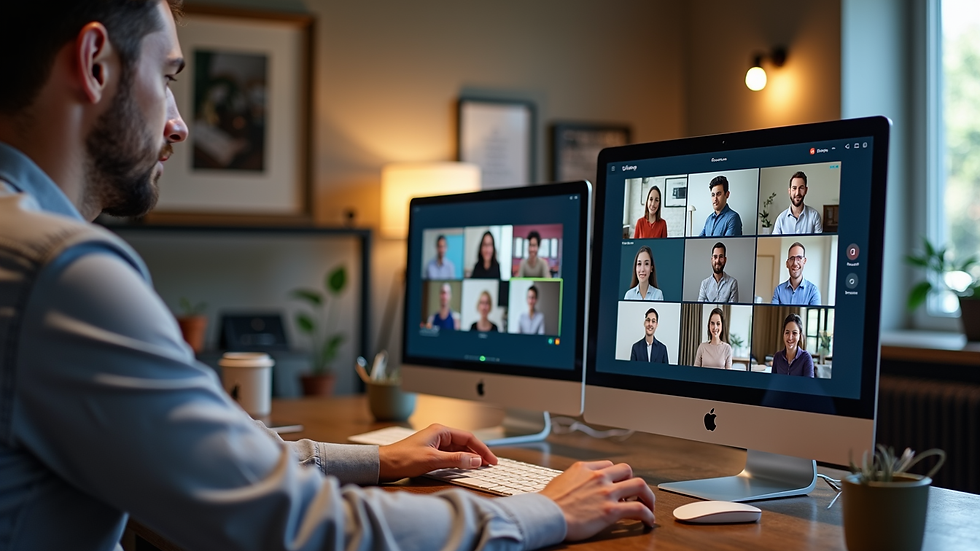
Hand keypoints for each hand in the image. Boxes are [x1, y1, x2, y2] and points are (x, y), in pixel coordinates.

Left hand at [377, 424, 497, 481]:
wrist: (384, 464)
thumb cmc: (403, 458)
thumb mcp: (433, 460)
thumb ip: (456, 459)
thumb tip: (475, 460)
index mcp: (440, 431)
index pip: (469, 437)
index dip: (482, 449)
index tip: (492, 460)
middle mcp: (439, 435)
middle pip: (465, 443)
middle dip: (478, 454)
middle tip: (489, 465)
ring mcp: (435, 444)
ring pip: (459, 450)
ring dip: (469, 458)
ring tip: (480, 467)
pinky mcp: (431, 454)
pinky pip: (451, 456)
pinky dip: (459, 462)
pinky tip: (464, 468)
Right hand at [540, 461, 654, 540]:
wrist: (545, 515)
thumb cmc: (548, 504)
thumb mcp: (560, 481)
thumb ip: (574, 480)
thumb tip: (577, 487)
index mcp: (584, 468)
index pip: (608, 465)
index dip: (615, 476)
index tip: (617, 485)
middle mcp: (598, 476)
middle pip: (627, 470)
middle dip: (632, 482)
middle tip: (635, 494)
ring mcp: (606, 492)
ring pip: (639, 485)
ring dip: (648, 496)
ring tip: (649, 506)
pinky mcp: (611, 510)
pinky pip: (638, 509)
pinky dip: (648, 515)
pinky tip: (648, 521)